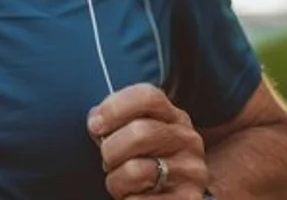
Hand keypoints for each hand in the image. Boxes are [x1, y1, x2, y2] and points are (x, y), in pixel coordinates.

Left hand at [87, 83, 208, 198]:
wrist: (174, 197)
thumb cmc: (147, 161)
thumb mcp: (138, 135)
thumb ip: (117, 122)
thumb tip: (96, 121)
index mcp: (173, 117)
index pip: (148, 96)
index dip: (114, 107)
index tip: (95, 126)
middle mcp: (187, 140)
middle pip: (139, 132)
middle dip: (110, 150)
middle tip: (108, 161)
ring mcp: (191, 172)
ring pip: (135, 170)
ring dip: (116, 181)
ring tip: (122, 183)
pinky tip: (134, 196)